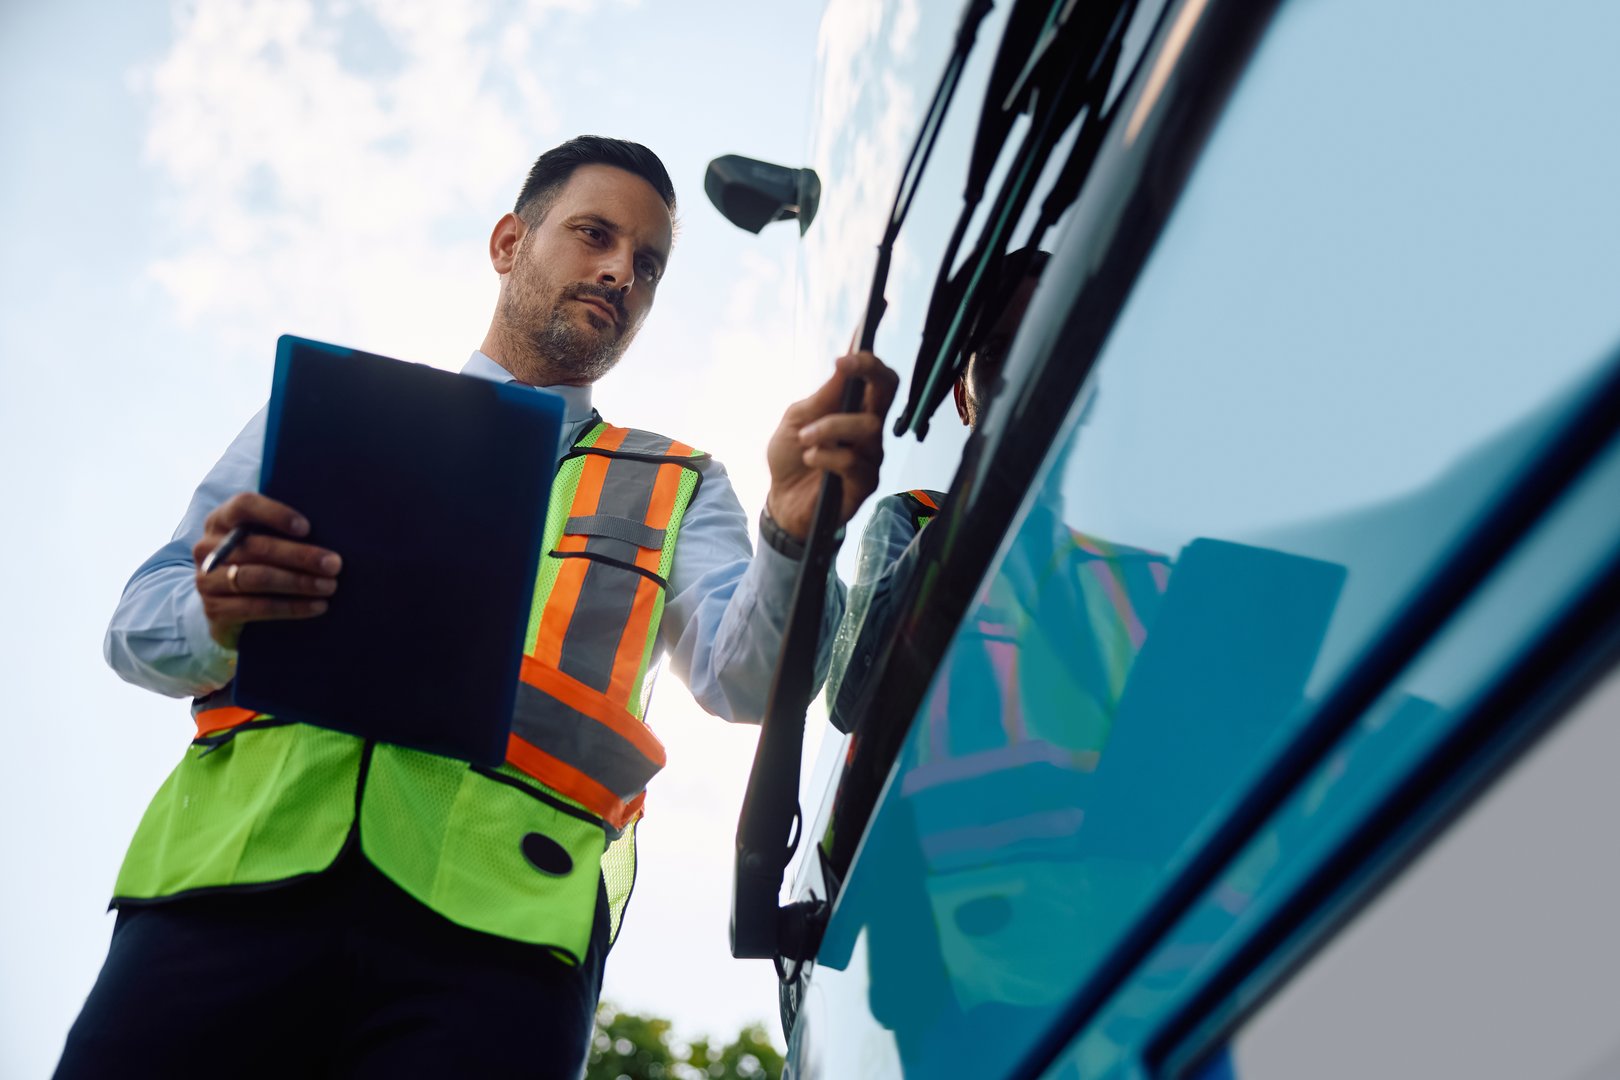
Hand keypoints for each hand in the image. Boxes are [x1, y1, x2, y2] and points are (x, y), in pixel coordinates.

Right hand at [193, 493, 341, 648]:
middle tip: (334, 564)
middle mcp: (207, 547)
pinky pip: (256, 607)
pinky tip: (317, 606)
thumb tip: (332, 529)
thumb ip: (285, 531)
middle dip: (300, 556)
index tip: (307, 528)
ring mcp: (206, 579)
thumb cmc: (259, 562)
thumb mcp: (265, 540)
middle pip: (258, 547)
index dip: (275, 514)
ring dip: (298, 582)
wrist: (228, 606)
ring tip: (329, 586)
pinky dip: (291, 607)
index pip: (244, 506)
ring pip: (257, 578)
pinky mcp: (213, 609)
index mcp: (222, 519)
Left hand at [765, 351, 899, 539]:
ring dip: (830, 427)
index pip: (878, 381)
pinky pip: (854, 461)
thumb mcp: (796, 420)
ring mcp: (871, 457)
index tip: (844, 359)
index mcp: (855, 411)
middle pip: (888, 393)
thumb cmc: (792, 458)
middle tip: (842, 368)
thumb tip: (843, 366)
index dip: (869, 363)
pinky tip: (810, 458)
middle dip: (868, 373)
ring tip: (805, 438)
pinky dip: (827, 455)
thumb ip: (821, 398)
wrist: (782, 501)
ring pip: (868, 427)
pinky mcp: (865, 484)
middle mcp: (869, 431)